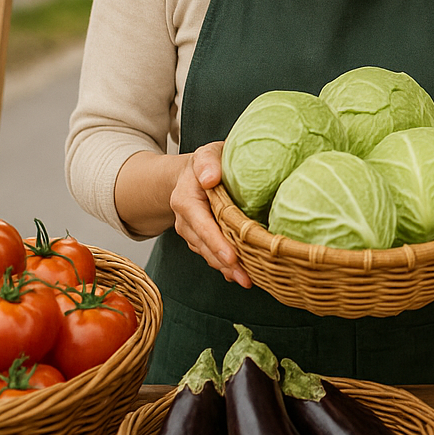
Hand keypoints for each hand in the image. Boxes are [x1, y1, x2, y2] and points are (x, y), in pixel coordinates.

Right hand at [168, 141, 250, 287]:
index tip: (231, 257)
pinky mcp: (200, 239)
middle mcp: (185, 220)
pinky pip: (212, 254)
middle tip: (246, 278)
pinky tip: (241, 274)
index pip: (201, 225)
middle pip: (205, 246)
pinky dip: (226, 266)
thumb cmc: (206, 163)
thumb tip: (210, 177)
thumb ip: (208, 162)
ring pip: (208, 254)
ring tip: (248, 280)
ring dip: (227, 269)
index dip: (216, 242)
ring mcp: (191, 232)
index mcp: (185, 200)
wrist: (193, 173)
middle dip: (225, 264)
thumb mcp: (207, 154)